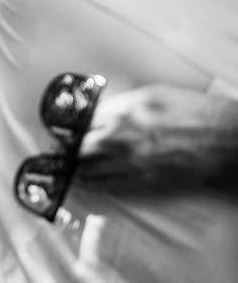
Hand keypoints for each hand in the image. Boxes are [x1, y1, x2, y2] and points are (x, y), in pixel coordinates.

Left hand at [77, 84, 235, 191]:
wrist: (230, 141)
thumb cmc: (201, 113)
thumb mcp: (157, 95)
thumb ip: (125, 104)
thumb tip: (102, 112)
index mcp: (126, 110)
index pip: (83, 119)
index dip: (71, 126)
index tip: (64, 130)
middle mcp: (124, 136)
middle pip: (80, 146)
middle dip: (69, 149)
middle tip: (60, 151)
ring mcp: (132, 162)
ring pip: (90, 170)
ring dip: (77, 170)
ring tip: (69, 170)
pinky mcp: (144, 183)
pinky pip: (110, 187)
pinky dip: (96, 185)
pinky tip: (89, 184)